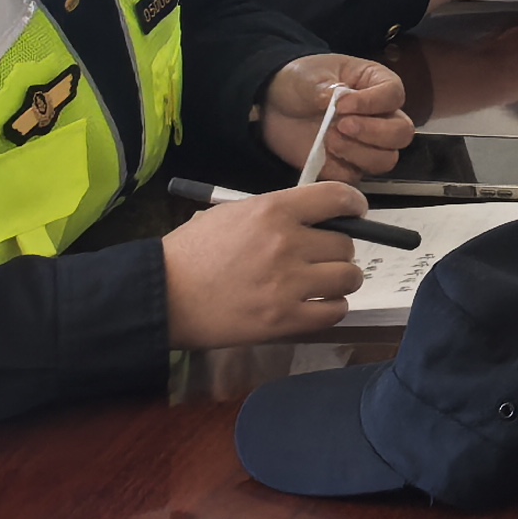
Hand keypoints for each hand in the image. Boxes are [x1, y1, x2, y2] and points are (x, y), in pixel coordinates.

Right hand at [161, 182, 375, 348]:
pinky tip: (317, 304)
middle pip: (346, 244)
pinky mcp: (284, 320)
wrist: (162, 296)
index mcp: (274, 211)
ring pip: (348, 277)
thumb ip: (277, 213)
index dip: (354, 205)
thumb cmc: (191, 253)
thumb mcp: (233, 214)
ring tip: (323, 282)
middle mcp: (287, 243)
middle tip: (322, 257)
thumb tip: (316, 219)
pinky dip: (332, 307)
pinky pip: (336, 311)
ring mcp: (288, 284)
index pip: (338, 198)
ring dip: (341, 279)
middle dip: (338, 250)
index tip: (355, 213)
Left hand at [260, 56, 415, 181]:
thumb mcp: (309, 77)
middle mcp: (381, 116)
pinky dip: (339, 171)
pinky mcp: (348, 166)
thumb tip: (339, 100)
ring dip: (359, 153)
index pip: (394, 95)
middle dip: (374, 133)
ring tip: (328, 140)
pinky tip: (321, 156)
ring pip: (386, 159)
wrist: (273, 106)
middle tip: (341, 126)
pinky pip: (355, 178)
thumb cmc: (300, 82)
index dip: (373, 102)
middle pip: (402, 133)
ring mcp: (367, 145)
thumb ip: (325, 88)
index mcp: (377, 84)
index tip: (342, 105)